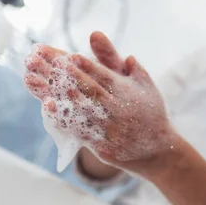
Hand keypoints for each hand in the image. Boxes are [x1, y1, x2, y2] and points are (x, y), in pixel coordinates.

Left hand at [24, 32, 180, 175]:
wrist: (157, 150)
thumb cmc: (150, 112)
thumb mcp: (146, 87)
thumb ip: (133, 69)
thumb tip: (127, 55)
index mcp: (128, 93)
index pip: (106, 77)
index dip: (89, 67)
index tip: (72, 56)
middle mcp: (118, 110)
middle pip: (91, 91)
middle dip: (71, 77)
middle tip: (52, 65)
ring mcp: (110, 129)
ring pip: (83, 110)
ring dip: (63, 96)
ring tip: (48, 84)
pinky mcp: (103, 146)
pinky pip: (80, 131)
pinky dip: (64, 120)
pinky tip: (49, 109)